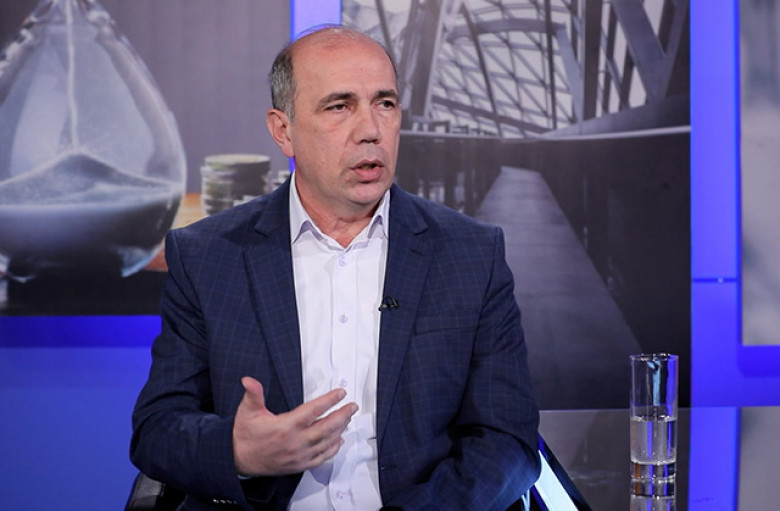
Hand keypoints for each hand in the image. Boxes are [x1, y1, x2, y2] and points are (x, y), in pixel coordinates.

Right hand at [232, 376, 357, 476]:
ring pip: (327, 442)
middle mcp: (295, 442)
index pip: (314, 410)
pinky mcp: (299, 465)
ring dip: (340, 430)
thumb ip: (253, 394)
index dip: (330, 400)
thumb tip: (249, 380)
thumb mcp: (247, 411)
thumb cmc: (245, 435)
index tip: (340, 393)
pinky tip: (338, 441)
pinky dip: (332, 449)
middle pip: (326, 427)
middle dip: (342, 415)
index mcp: (286, 426)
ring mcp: (299, 455)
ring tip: (348, 419)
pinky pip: (321, 458)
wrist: (238, 459)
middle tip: (352, 406)